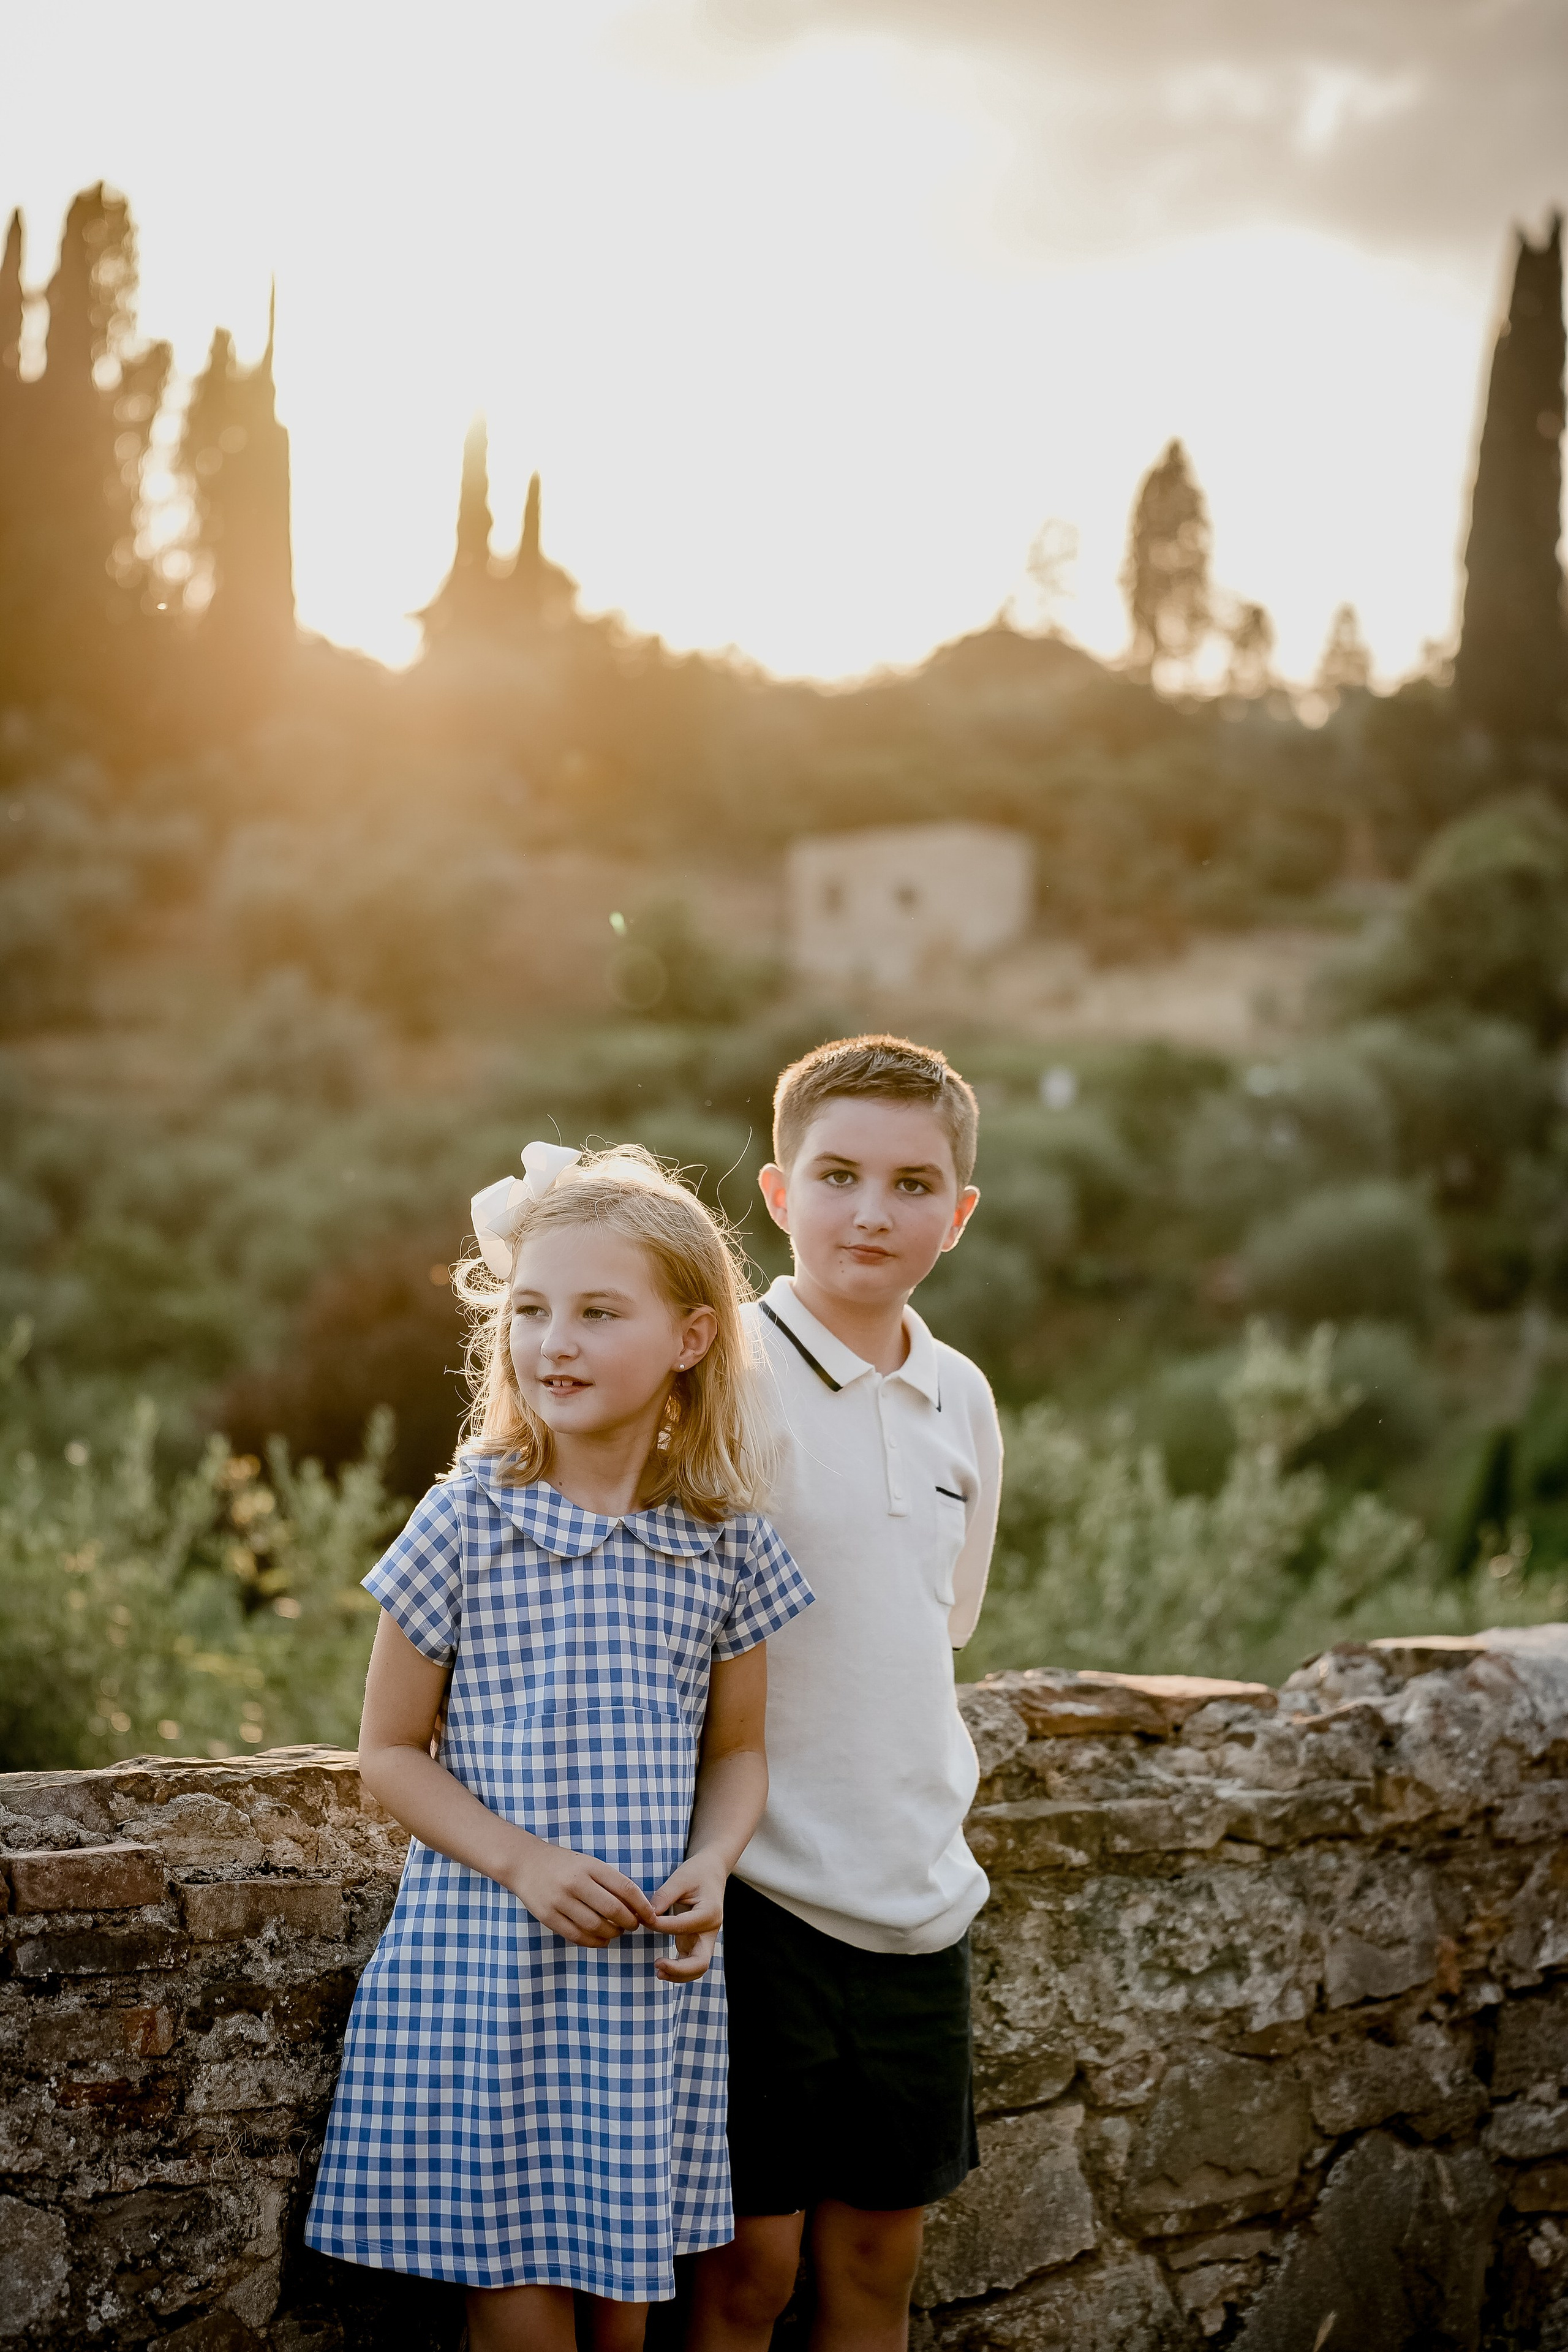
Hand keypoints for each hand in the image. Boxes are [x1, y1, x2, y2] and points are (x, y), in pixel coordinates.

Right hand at [503, 1836, 659, 1946]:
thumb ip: (610, 1882)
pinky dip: (594, 1942)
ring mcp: (560, 1901)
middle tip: (634, 1925)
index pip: (625, 1888)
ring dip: (612, 1933)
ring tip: (617, 1931)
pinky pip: (577, 1936)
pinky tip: (602, 1939)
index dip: (642, 1906)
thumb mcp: (588, 1864)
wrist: (525, 1863)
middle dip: (629, 1922)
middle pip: (613, 1910)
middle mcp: (575, 1883)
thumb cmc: (564, 1865)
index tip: (651, 1916)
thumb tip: (637, 1906)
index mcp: (589, 1866)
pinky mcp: (548, 1917)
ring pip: (596, 1926)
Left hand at [649, 1853, 726, 1981]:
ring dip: (679, 1974)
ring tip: (658, 1971)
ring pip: (697, 1968)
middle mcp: (711, 1930)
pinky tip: (662, 1968)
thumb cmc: (697, 1873)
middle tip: (657, 1966)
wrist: (712, 1872)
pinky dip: (678, 1970)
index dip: (660, 1926)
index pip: (682, 1926)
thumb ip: (664, 1896)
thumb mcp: (680, 1878)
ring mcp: (706, 1939)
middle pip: (701, 1962)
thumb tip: (646, 1915)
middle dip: (679, 1969)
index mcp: (709, 1912)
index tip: (643, 1919)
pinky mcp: (697, 1942)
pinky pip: (690, 1963)